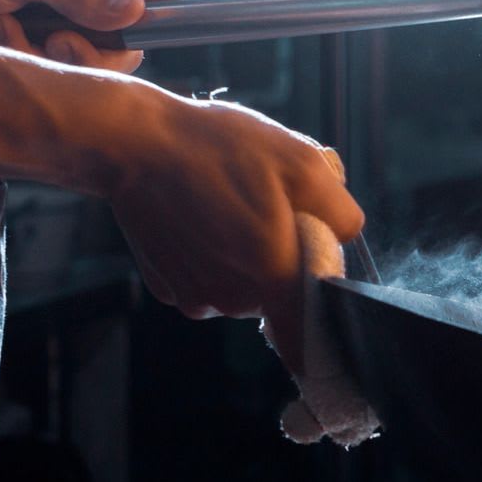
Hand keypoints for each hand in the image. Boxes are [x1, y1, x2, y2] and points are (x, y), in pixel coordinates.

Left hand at [0, 0, 222, 73]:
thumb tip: (137, 12)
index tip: (224, 3)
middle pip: (131, 32)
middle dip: (94, 46)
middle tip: (55, 41)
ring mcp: (68, 15)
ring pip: (100, 58)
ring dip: (53, 54)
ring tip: (6, 30)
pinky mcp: (46, 42)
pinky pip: (66, 69)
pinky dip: (27, 58)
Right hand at [101, 92, 364, 356]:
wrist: (135, 144)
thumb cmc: (221, 149)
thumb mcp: (304, 164)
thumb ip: (342, 213)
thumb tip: (345, 237)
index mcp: (275, 276)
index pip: (311, 336)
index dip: (323, 320)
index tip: (324, 298)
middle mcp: (236, 301)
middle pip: (281, 294)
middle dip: (285, 258)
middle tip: (270, 209)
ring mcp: (197, 298)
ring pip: (245, 288)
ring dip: (247, 258)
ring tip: (229, 205)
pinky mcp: (168, 288)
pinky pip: (207, 281)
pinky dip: (211, 257)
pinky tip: (199, 218)